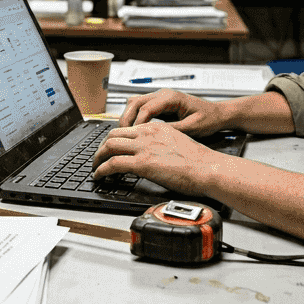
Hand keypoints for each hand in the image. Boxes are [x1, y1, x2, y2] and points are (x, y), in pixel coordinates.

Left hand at [92, 122, 219, 195]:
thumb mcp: (178, 142)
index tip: (111, 148)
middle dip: (102, 146)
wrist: (208, 168)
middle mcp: (147, 134)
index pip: (128, 129)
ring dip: (98, 157)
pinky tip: (99, 176)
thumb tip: (154, 154)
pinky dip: (102, 170)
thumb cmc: (200, 161)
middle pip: (113, 134)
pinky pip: (113, 163)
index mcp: (156, 128)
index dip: (115, 139)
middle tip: (99, 157)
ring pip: (109, 146)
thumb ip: (161, 144)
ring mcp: (143, 147)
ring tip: (95, 167)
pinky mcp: (142, 163)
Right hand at [118, 89, 227, 135]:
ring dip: (128, 117)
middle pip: (135, 102)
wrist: (218, 114)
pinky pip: (141, 107)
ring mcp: (161, 97)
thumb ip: (172, 131)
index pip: (145, 108)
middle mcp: (164, 94)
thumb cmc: (209, 119)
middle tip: (121, 136)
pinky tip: (133, 130)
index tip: (132, 137)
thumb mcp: (192, 128)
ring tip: (124, 134)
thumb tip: (154, 137)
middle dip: (126, 119)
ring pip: (135, 103)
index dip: (136, 124)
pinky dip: (134, 117)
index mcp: (171, 98)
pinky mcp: (160, 104)